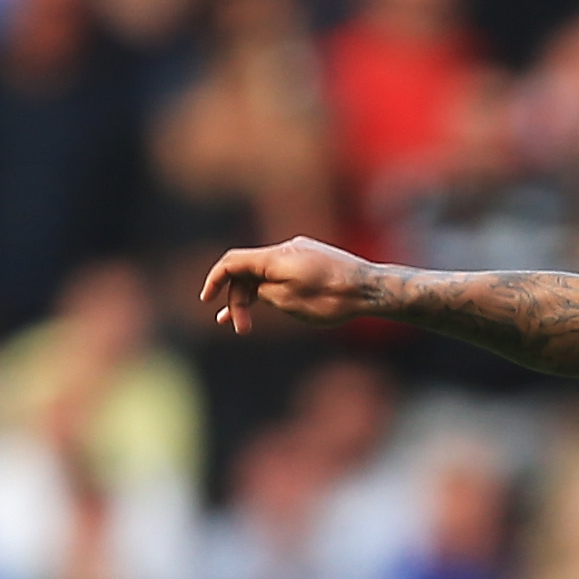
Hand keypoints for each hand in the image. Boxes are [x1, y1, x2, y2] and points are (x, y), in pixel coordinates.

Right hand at [200, 237, 378, 333]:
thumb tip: (257, 289)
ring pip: (266, 274)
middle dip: (239, 299)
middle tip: (241, 328)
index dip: (215, 280)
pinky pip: (284, 274)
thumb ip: (263, 292)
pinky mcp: (314, 261)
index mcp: (273, 257)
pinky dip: (272, 290)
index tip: (206, 300)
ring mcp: (301, 254)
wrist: (372, 289)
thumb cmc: (333, 298)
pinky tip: (268, 304)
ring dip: (253, 297)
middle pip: (248, 270)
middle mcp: (285, 249)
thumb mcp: (288, 300)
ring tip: (243, 324)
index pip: (232, 262)